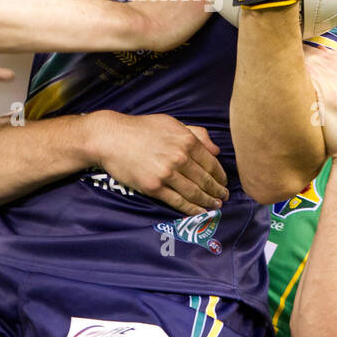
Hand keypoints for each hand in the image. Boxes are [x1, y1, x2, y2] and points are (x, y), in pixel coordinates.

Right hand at [89, 112, 229, 214]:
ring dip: (207, 202)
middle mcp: (179, 157)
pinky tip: (199, 213)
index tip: (224, 183)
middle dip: (217, 191)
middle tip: (223, 198)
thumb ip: (196, 134)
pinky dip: (191, 209)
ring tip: (215, 207)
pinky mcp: (153, 187)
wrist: (111, 138)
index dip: (220, 176)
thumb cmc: (141, 129)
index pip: (211, 163)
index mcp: (186, 140)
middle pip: (205, 180)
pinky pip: (177, 201)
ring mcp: (166, 173)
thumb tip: (216, 150)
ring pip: (194, 193)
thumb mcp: (171, 123)